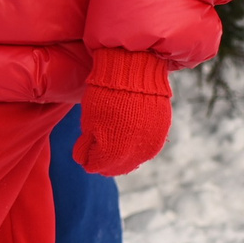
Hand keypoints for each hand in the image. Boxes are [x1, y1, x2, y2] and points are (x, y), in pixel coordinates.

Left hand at [73, 49, 171, 175]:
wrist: (134, 74)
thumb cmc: (105, 96)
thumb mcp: (87, 121)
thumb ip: (88, 145)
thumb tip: (86, 158)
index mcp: (112, 153)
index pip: (94, 166)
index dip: (86, 157)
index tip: (83, 147)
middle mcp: (134, 154)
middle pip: (114, 168)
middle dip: (103, 161)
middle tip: (95, 150)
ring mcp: (150, 145)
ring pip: (132, 161)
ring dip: (121, 156)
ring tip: (112, 143)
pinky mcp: (160, 136)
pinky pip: (146, 149)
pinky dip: (135, 147)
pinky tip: (128, 137)